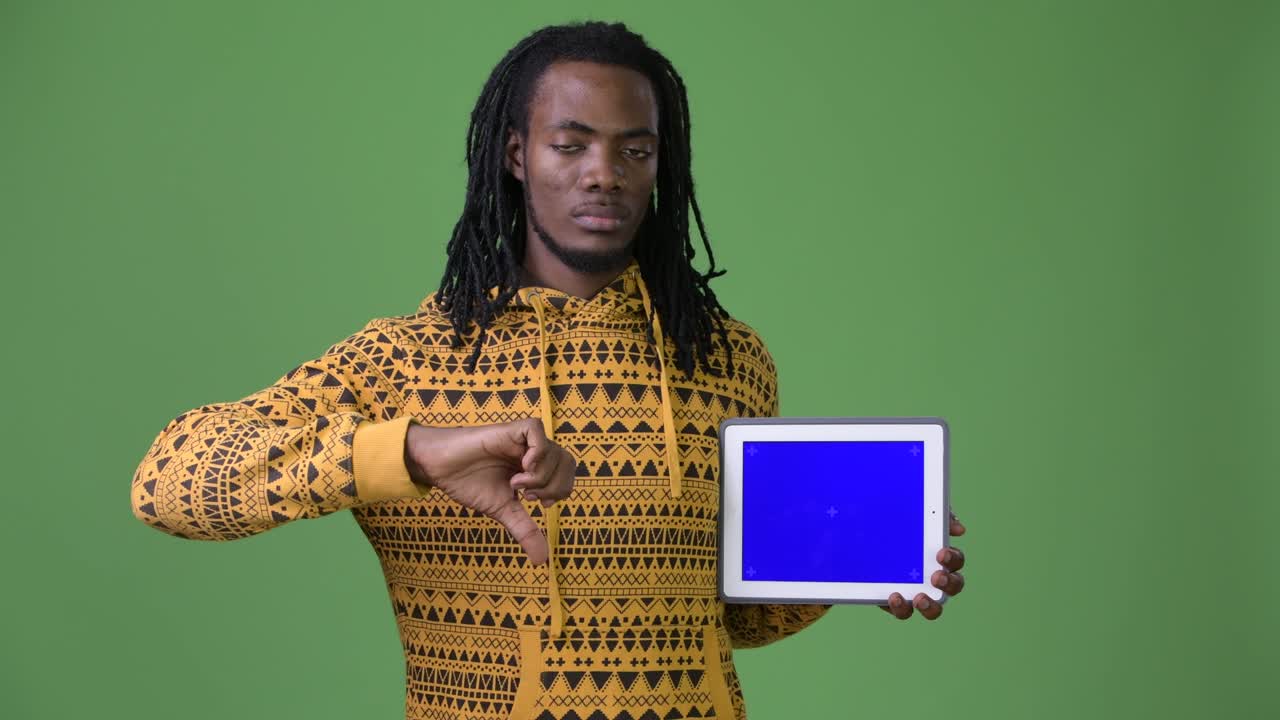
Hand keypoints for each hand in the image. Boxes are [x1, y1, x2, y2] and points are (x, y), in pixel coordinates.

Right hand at [404, 417, 575, 565]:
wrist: (440, 468)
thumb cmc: (469, 483)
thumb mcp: (503, 510)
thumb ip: (525, 530)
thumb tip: (541, 560)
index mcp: (535, 467)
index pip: (567, 475)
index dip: (560, 491)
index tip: (537, 502)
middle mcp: (533, 451)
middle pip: (568, 463)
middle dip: (554, 487)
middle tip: (528, 496)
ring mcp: (523, 439)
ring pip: (556, 452)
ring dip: (540, 477)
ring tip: (515, 483)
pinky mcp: (510, 429)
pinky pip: (537, 432)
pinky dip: (537, 453)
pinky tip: (521, 466)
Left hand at [880, 511, 965, 620]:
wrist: (863, 539)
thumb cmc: (899, 526)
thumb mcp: (915, 514)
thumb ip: (938, 516)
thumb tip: (959, 528)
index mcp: (941, 558)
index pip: (956, 560)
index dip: (952, 558)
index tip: (941, 553)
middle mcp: (933, 578)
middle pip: (953, 587)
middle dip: (949, 583)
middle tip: (936, 577)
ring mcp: (916, 591)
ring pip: (933, 608)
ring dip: (930, 606)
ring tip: (919, 598)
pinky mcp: (897, 601)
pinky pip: (904, 611)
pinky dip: (901, 607)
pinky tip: (894, 596)